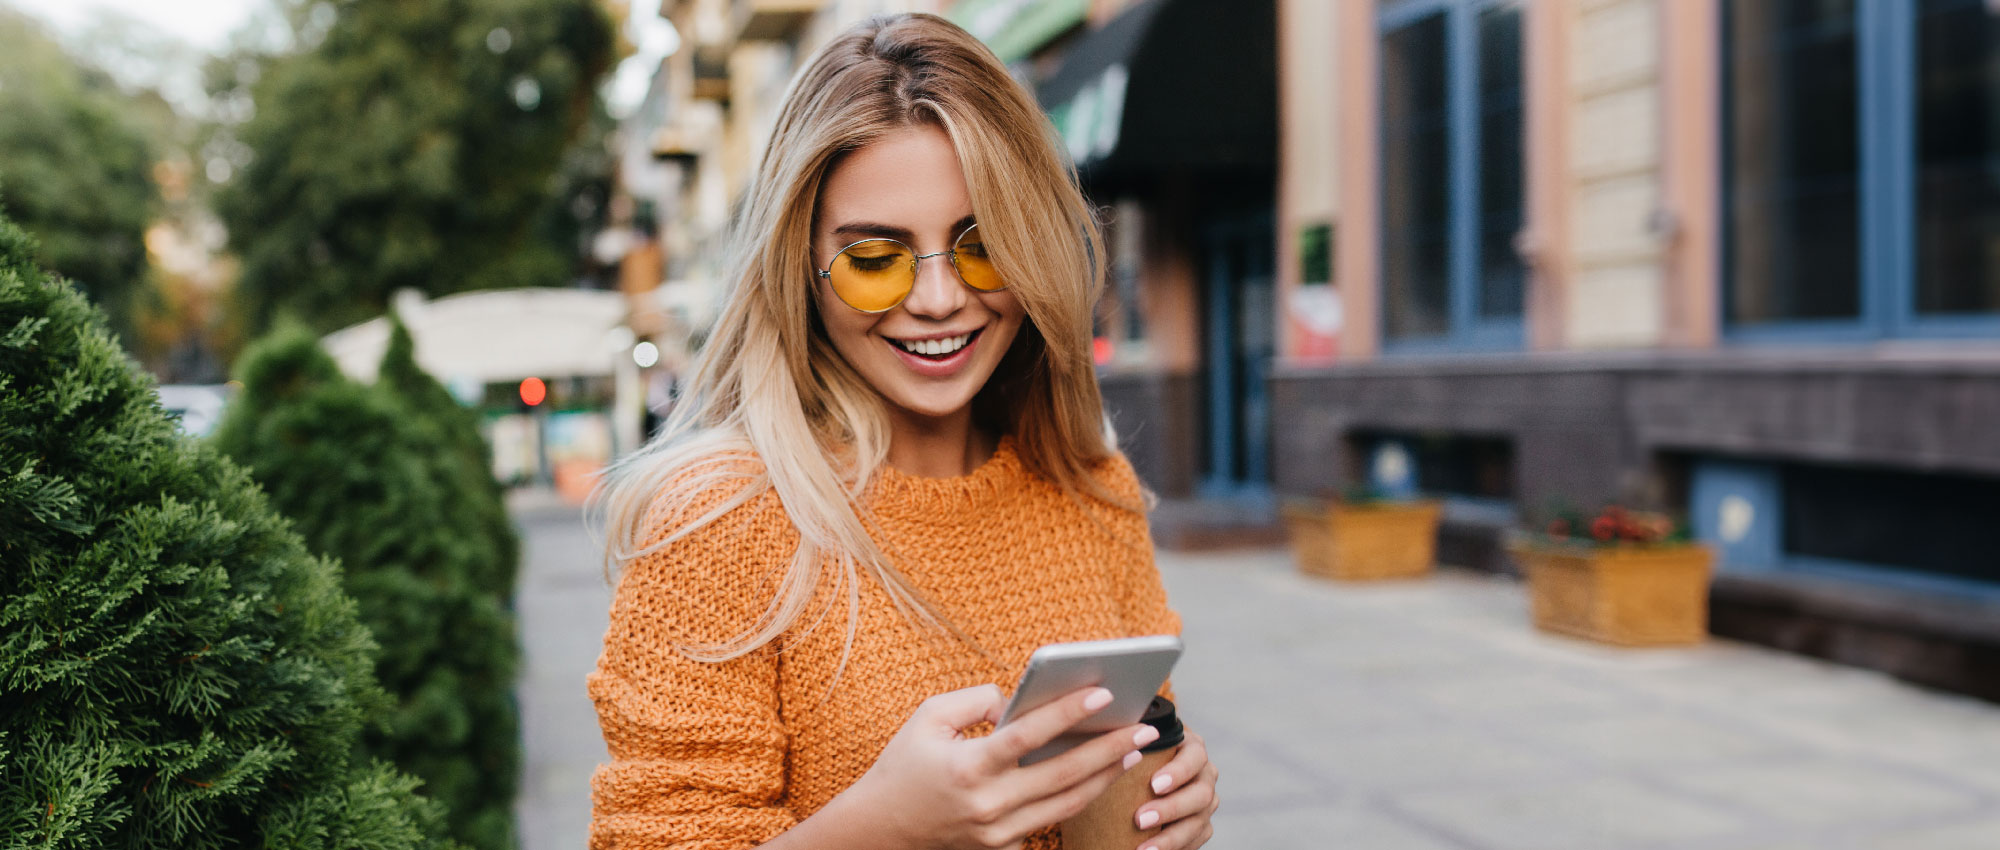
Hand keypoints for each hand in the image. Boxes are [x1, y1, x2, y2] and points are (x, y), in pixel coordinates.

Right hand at [842, 683, 1157, 849]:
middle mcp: (987, 804)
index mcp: (967, 767)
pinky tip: (1100, 777)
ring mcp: (997, 832)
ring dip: (1104, 776)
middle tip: (1144, 727)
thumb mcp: (928, 718)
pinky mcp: (1001, 848)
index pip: (1027, 736)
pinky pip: (1049, 822)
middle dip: (1109, 749)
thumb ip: (975, 699)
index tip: (1103, 693)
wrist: (879, 830)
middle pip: (1063, 775)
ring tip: (1133, 750)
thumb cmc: (903, 765)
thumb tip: (1019, 700)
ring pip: (1066, 803)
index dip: (1067, 713)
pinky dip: (1078, 799)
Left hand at [1131, 728, 1217, 849]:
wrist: (1135, 773)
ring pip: (1200, 820)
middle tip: (1140, 819)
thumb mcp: (1127, 734)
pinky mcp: (1201, 824)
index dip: (1178, 772)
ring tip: (1143, 848)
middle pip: (1200, 793)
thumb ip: (1121, 728)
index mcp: (1189, 745)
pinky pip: (1197, 839)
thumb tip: (1093, 710)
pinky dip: (1176, 848)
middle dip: (1170, 809)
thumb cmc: (1128, 748)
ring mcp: (1205, 799)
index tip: (1154, 784)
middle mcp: (1204, 772)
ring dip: (1171, 837)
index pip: (1194, 756)